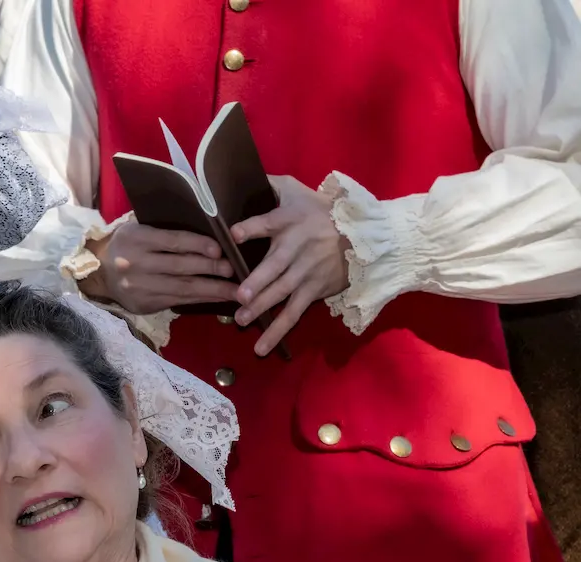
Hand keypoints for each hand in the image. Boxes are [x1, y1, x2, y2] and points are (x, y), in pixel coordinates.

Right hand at [78, 221, 238, 314]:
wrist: (99, 272)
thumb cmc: (126, 244)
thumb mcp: (138, 229)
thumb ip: (164, 231)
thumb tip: (206, 230)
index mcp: (137, 239)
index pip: (173, 242)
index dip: (199, 245)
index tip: (220, 250)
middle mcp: (136, 264)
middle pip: (180, 267)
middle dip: (211, 269)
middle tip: (233, 270)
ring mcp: (140, 287)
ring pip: (182, 289)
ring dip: (212, 290)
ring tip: (234, 290)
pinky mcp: (144, 304)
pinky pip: (177, 302)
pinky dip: (200, 300)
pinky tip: (217, 298)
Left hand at [231, 175, 350, 355]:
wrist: (364, 235)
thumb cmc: (321, 211)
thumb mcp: (299, 191)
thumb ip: (271, 185)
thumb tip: (242, 175)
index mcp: (292, 219)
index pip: (270, 222)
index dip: (253, 227)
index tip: (234, 233)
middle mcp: (300, 246)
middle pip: (278, 264)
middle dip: (259, 280)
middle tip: (241, 294)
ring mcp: (308, 271)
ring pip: (284, 292)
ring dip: (264, 307)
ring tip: (243, 320)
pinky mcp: (316, 290)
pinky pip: (294, 312)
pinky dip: (278, 331)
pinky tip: (261, 347)